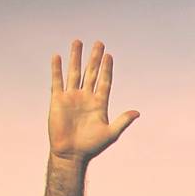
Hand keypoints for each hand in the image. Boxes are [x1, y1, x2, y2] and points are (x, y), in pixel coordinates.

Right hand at [49, 40, 139, 162]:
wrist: (71, 153)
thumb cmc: (92, 146)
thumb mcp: (111, 133)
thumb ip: (123, 121)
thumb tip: (137, 112)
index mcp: (99, 103)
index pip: (104, 81)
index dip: (107, 69)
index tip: (109, 55)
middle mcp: (86, 97)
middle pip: (91, 73)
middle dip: (95, 58)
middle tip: (99, 43)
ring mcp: (71, 97)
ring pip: (74, 73)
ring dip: (76, 58)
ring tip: (78, 42)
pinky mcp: (57, 100)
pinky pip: (57, 81)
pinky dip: (57, 69)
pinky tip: (57, 57)